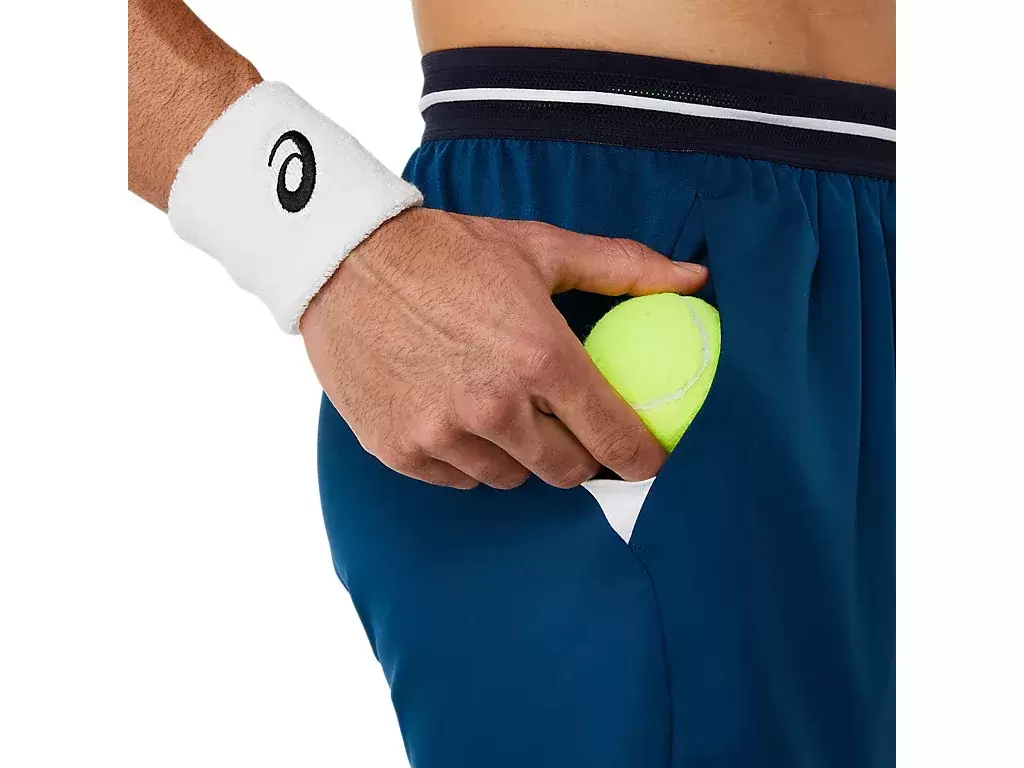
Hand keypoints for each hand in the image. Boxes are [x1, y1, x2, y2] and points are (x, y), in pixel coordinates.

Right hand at [301, 207, 706, 489]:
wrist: (346, 259)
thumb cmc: (448, 251)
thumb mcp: (540, 247)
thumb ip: (623, 268)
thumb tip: (692, 278)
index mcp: (541, 357)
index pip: (615, 438)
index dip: (642, 458)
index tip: (647, 459)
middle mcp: (495, 407)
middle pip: (567, 470)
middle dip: (581, 457)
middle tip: (573, 432)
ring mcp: (444, 434)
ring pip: (510, 477)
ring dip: (519, 454)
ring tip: (506, 414)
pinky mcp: (402, 450)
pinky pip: (458, 478)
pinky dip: (468, 457)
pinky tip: (458, 417)